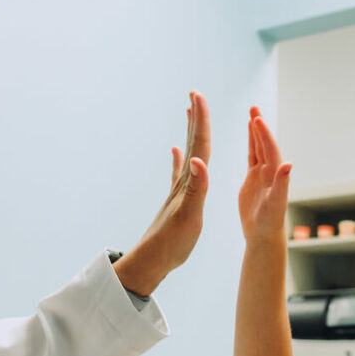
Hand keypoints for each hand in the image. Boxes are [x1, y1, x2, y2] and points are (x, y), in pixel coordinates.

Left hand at [113, 91, 209, 295]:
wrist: (152, 261)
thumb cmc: (172, 242)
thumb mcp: (189, 216)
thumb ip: (197, 188)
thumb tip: (200, 160)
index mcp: (190, 182)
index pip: (199, 144)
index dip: (201, 119)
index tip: (199, 94)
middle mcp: (183, 181)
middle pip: (192, 142)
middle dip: (196, 118)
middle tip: (195, 93)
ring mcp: (179, 190)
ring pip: (188, 152)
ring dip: (191, 132)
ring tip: (190, 112)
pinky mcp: (177, 201)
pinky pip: (180, 173)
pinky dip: (179, 159)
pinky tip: (174, 151)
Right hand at [238, 107, 290, 241]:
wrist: (263, 234)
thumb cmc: (270, 222)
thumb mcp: (276, 204)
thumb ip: (282, 184)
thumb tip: (289, 164)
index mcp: (275, 175)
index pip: (269, 150)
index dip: (264, 134)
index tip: (257, 118)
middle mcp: (270, 171)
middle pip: (265, 144)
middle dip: (260, 126)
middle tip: (253, 107)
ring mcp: (262, 174)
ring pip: (259, 147)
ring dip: (256, 131)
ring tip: (252, 113)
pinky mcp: (253, 179)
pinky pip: (252, 156)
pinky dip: (251, 143)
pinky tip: (249, 133)